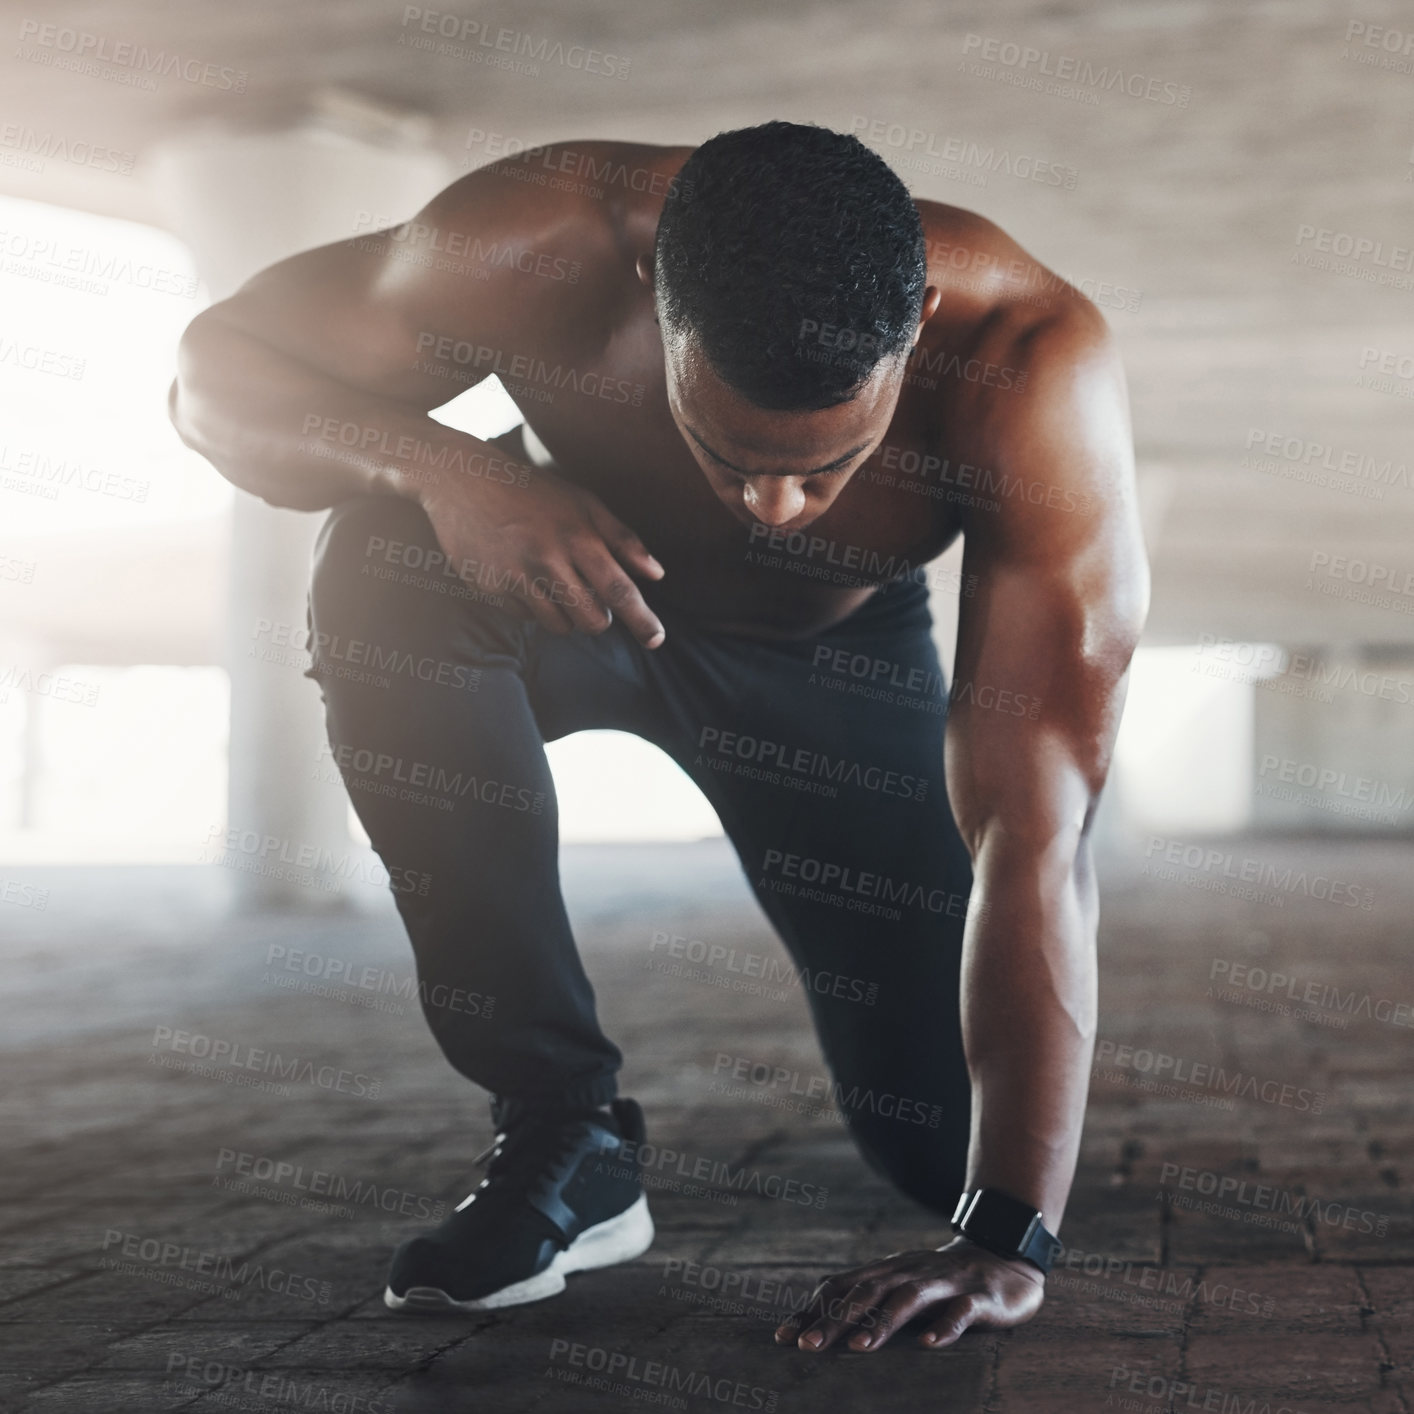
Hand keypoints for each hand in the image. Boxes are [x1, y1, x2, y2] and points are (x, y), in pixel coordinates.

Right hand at [419, 459, 666, 647]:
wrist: (463, 480)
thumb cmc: (533, 492)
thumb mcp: (583, 503)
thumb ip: (622, 539)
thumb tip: (657, 574)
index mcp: (578, 536)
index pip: (619, 589)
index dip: (642, 619)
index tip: (656, 640)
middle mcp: (548, 559)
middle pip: (592, 620)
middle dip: (598, 618)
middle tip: (588, 596)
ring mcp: (517, 576)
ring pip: (559, 626)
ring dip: (566, 615)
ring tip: (553, 582)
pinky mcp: (490, 588)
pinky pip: (526, 617)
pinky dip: (532, 606)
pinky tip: (521, 576)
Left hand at [773, 1238, 1044, 1351]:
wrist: (1003, 1259)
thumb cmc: (940, 1283)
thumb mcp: (898, 1287)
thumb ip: (865, 1302)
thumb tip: (816, 1323)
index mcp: (886, 1272)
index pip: (841, 1288)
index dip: (812, 1312)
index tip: (784, 1338)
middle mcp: (908, 1272)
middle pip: (867, 1293)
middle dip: (836, 1320)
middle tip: (809, 1347)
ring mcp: (943, 1283)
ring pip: (908, 1299)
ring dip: (882, 1323)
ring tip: (860, 1348)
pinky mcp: (978, 1296)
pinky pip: (960, 1311)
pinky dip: (944, 1327)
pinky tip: (929, 1344)